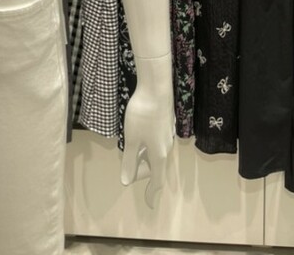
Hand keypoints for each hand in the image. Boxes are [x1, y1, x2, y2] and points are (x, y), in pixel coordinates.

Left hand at [119, 58, 174, 206]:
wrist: (156, 89)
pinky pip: (156, 143)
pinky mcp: (165, 125)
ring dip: (143, 157)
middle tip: (126, 167)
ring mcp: (167, 136)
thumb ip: (129, 160)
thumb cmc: (142, 115)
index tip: (148, 204)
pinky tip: (138, 137)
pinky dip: (146, 147)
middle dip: (141, 170)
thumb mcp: (131, 139)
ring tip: (130, 152)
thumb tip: (127, 181)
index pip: (157, 180)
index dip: (151, 192)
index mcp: (158, 154)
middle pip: (154, 167)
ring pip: (154, 153)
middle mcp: (165, 148)